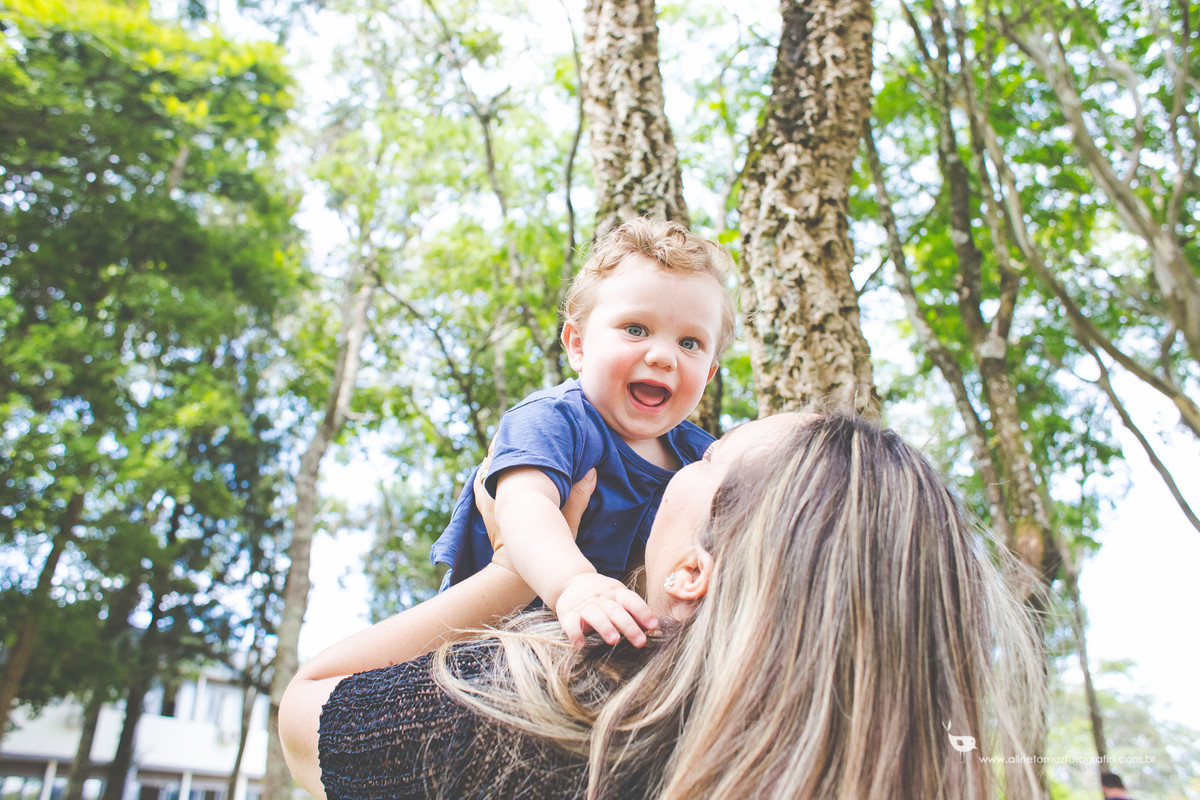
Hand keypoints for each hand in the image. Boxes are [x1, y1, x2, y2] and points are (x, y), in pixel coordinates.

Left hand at [474, 446, 596, 571]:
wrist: (513, 573)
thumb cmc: (542, 546)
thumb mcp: (568, 520)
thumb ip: (580, 496)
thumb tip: (591, 472)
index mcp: (519, 488)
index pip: (513, 456)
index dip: (515, 440)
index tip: (520, 428)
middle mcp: (499, 491)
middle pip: (496, 460)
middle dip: (503, 448)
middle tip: (508, 434)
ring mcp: (488, 502)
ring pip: (485, 473)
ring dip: (492, 462)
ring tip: (497, 450)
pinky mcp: (484, 512)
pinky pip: (479, 489)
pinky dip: (482, 479)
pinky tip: (485, 474)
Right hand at [554, 571, 657, 648]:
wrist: (571, 581)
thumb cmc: (602, 596)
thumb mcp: (618, 597)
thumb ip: (633, 610)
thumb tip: (653, 626)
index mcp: (616, 593)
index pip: (631, 600)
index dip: (642, 611)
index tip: (653, 625)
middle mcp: (601, 599)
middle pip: (616, 610)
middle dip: (629, 626)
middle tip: (640, 642)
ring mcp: (584, 606)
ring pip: (595, 615)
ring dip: (605, 627)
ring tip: (614, 641)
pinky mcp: (567, 614)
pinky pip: (570, 624)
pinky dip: (574, 634)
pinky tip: (579, 645)